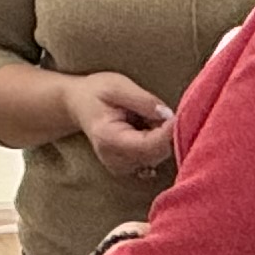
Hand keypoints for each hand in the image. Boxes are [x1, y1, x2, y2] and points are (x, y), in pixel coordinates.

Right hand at [59, 71, 175, 179]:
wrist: (78, 105)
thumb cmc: (96, 92)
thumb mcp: (118, 86)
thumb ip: (143, 100)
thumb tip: (168, 115)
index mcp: (109, 139)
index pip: (148, 145)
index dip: (168, 133)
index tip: (176, 115)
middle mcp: (115, 159)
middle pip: (156, 153)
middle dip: (165, 132)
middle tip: (154, 110)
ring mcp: (121, 167)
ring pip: (158, 156)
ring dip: (160, 137)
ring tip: (143, 118)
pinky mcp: (128, 168)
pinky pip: (154, 159)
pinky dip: (156, 144)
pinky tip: (145, 131)